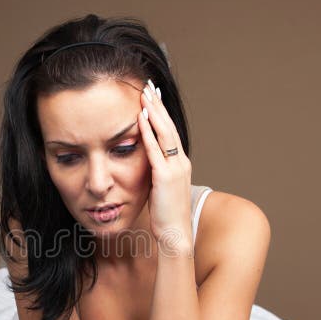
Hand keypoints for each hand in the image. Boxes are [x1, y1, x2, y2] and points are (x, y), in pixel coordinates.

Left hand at [138, 80, 192, 247]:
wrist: (176, 233)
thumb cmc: (166, 215)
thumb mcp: (162, 189)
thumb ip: (157, 173)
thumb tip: (147, 164)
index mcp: (180, 163)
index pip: (170, 132)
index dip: (161, 113)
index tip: (153, 97)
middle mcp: (181, 162)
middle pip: (169, 127)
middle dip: (158, 105)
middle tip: (148, 86)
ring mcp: (175, 169)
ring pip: (164, 134)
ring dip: (153, 113)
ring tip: (144, 95)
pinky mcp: (165, 178)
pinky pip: (155, 150)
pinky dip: (147, 133)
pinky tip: (139, 119)